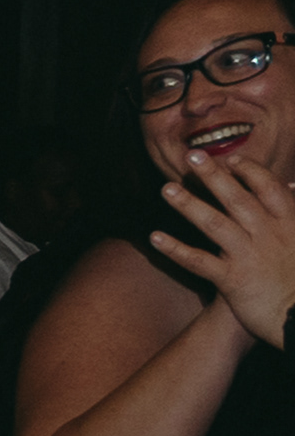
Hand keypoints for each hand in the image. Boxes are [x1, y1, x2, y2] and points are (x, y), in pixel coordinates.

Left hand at [154, 155, 294, 348]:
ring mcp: (249, 256)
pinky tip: (155, 237)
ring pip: (215, 224)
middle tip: (191, 155)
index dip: (248, 171)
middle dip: (213, 175)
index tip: (230, 160)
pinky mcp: (232, 280)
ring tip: (166, 189)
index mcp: (289, 223)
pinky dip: (175, 249)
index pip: (267, 187)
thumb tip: (291, 184)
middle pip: (237, 198)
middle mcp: (268, 235)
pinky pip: (199, 261)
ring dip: (189, 205)